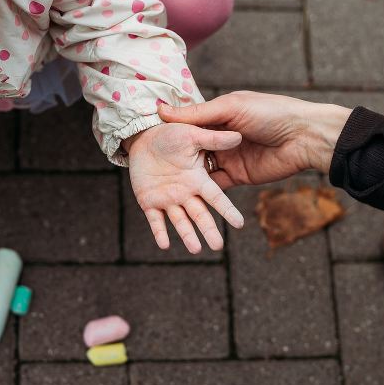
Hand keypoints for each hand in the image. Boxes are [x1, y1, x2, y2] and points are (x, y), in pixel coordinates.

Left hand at [125, 123, 244, 253]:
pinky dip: (159, 232)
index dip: (227, 211)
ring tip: (195, 250)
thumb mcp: (192, 135)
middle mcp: (185, 193)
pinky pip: (155, 220)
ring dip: (187, 235)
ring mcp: (168, 199)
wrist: (144, 137)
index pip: (216, 198)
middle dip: (208, 230)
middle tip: (218, 246)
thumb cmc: (170, 134)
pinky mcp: (149, 201)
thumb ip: (213, 140)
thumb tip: (238, 136)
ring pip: (180, 221)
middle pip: (200, 215)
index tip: (240, 224)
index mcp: (197, 179)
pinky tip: (164, 245)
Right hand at [157, 91, 352, 187]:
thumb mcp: (230, 108)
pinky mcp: (238, 177)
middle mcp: (220, 138)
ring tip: (159, 188)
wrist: (303, 137)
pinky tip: (181, 199)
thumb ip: (196, 114)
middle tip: (146, 169)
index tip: (143, 141)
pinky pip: (216, 187)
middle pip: (191, 151)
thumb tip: (161, 110)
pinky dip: (202, 194)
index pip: (187, 126)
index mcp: (217, 117)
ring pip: (201, 171)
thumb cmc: (270, 113)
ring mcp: (228, 158)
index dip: (168, 134)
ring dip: (185, 179)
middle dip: (172, 160)